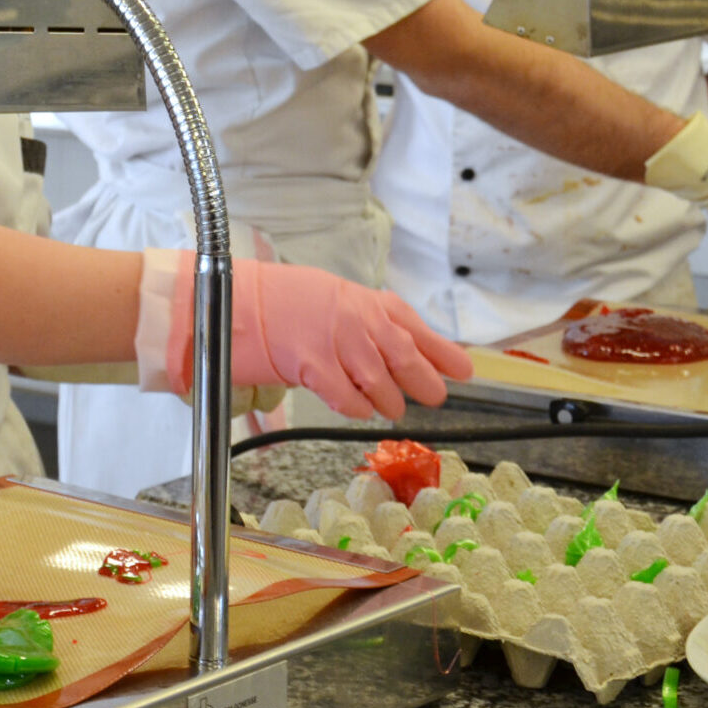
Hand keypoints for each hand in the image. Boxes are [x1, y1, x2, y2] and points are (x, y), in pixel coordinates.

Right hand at [140, 251, 473, 420]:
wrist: (242, 299)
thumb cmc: (288, 300)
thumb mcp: (339, 300)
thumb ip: (373, 321)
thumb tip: (408, 347)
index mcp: (368, 302)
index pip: (417, 329)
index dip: (444, 353)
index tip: (465, 371)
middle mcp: (361, 321)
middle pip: (409, 361)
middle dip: (425, 383)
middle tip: (433, 396)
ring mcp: (340, 344)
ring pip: (383, 386)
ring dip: (388, 401)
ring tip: (386, 405)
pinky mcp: (316, 366)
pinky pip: (350, 400)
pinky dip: (357, 408)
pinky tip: (354, 406)